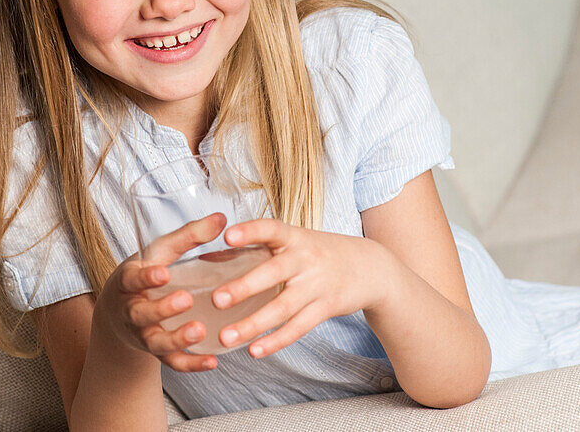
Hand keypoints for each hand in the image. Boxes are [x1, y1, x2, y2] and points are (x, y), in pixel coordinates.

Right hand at [95, 212, 226, 372]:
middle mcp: (132, 311)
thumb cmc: (148, 273)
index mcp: (130, 281)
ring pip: (156, 342)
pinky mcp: (158, 352)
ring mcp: (144, 334)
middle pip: (141, 314)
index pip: (133, 279)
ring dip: (177, 339)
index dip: (146, 277)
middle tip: (185, 300)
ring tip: (200, 331)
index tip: (163, 272)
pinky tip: (213, 361)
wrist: (123, 311)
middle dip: (161, 309)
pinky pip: (172, 362)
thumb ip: (189, 236)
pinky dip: (191, 364)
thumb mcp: (162, 252)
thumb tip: (222, 218)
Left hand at [210, 219, 390, 358]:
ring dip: (253, 324)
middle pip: (273, 273)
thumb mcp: (297, 241)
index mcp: (295, 238)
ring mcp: (318, 285)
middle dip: (244, 287)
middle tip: (216, 299)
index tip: (227, 235)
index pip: (271, 229)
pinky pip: (298, 327)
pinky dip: (276, 341)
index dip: (250, 231)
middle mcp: (306, 259)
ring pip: (283, 308)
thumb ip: (258, 248)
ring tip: (226, 337)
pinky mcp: (326, 308)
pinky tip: (254, 350)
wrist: (371, 267)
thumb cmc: (321, 253)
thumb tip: (208, 257)